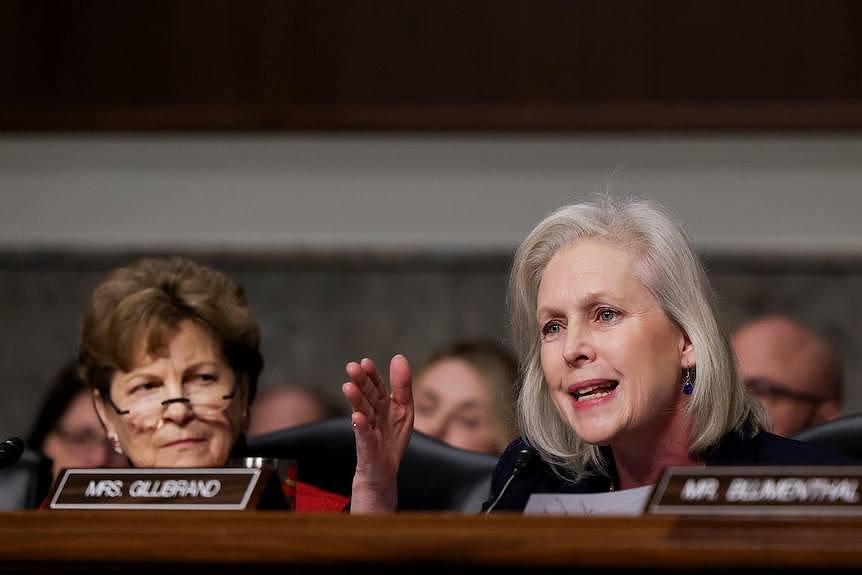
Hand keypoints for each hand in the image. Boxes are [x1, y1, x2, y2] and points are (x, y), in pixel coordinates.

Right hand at [342, 355, 413, 512]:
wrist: (384, 470)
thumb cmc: (393, 438)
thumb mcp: (404, 409)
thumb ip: (402, 385)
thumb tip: (399, 357)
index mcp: (383, 403)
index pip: (377, 385)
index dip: (372, 374)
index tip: (365, 362)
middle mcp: (373, 414)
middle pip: (367, 395)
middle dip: (361, 381)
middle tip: (352, 367)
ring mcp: (368, 429)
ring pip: (362, 411)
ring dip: (356, 400)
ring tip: (348, 387)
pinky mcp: (367, 446)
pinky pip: (363, 435)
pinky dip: (360, 426)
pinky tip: (357, 417)